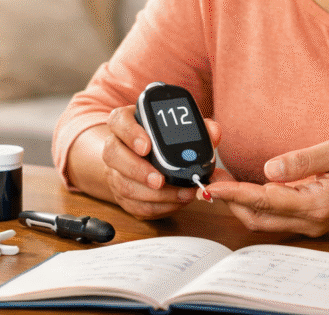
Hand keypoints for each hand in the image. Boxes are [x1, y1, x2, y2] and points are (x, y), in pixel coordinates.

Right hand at [101, 105, 229, 218]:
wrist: (143, 157)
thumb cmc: (163, 139)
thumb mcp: (179, 127)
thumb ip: (198, 126)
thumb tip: (213, 132)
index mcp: (126, 122)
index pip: (119, 122)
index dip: (131, 134)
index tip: (147, 146)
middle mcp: (115, 146)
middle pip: (114, 156)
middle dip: (138, 171)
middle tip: (160, 180)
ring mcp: (115, 172)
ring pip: (123, 184)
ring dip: (153, 195)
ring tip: (180, 194)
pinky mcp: (121, 194)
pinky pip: (133, 205)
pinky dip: (156, 207)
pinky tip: (175, 203)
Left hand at [206, 137, 328, 236]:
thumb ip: (303, 160)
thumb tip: (269, 168)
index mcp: (317, 204)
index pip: (266, 200)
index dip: (236, 193)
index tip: (214, 186)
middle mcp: (311, 221)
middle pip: (258, 218)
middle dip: (232, 200)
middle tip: (213, 178)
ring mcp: (310, 224)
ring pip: (264, 221)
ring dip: (241, 203)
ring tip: (224, 181)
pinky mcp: (309, 220)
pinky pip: (275, 217)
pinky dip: (256, 204)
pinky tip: (246, 188)